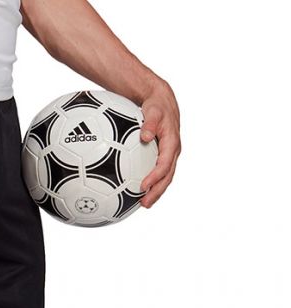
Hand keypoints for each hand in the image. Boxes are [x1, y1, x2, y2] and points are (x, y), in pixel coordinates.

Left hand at [139, 79, 180, 207]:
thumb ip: (149, 123)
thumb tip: (145, 136)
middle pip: (167, 177)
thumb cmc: (156, 105)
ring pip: (164, 177)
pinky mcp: (162, 155)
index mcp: (172, 143)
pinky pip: (158, 172)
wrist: (161, 100)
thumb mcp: (153, 111)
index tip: (143, 186)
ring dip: (155, 191)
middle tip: (144, 204)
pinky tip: (138, 191)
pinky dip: (151, 183)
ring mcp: (168, 155)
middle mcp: (172, 152)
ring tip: (143, 203)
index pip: (164, 165)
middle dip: (157, 191)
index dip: (155, 177)